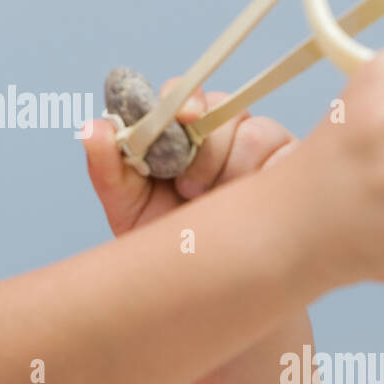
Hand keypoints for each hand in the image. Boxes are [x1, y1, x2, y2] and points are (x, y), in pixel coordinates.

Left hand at [82, 78, 299, 237]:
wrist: (208, 288)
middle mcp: (223, 131)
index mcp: (182, 131)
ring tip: (211, 203)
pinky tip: (244, 204)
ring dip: (230, 166)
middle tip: (187, 187)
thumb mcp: (128, 206)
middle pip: (222, 106)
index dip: (180, 100)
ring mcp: (261, 146)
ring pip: (255, 130)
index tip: (180, 118)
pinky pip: (283, 152)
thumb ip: (108, 167)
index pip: (182, 95)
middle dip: (204, 146)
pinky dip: (260, 175)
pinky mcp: (292, 165)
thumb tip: (91, 127)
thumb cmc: (168, 239)